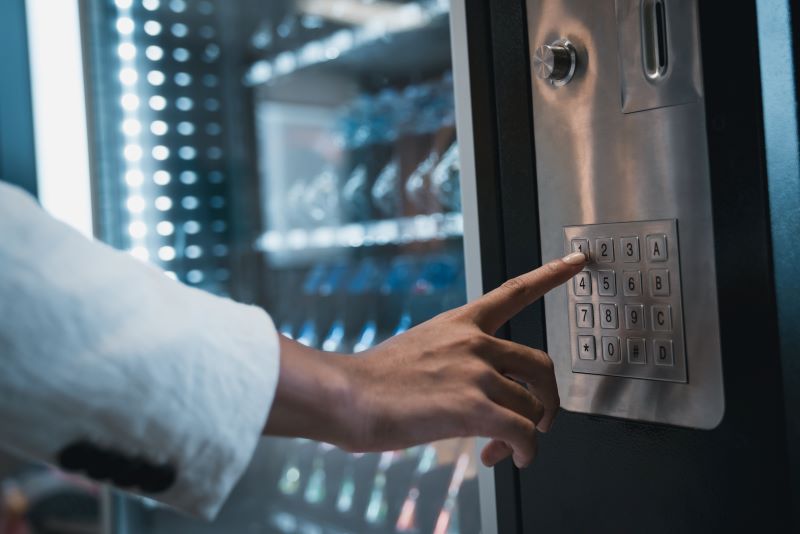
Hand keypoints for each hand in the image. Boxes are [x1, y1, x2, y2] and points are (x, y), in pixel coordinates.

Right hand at [264, 252, 586, 468]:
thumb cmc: (373, 381)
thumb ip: (453, 363)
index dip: (551, 275)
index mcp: (460, 323)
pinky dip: (525, 451)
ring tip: (502, 449)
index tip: (578, 260)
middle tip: (538, 421)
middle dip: (547, 399)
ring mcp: (476, 372)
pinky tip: (509, 458)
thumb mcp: (417, 351)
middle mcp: (475, 342)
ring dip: (526, 434)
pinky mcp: (474, 406)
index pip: (515, 291)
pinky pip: (523, 432)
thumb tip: (475, 395)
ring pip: (532, 406)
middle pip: (542, 364)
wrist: (347, 395)